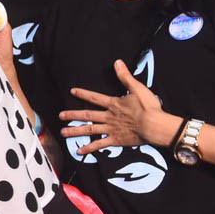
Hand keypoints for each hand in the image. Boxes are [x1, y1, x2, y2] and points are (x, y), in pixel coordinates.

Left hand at [60, 59, 182, 155]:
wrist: (154, 126)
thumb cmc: (148, 107)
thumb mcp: (137, 88)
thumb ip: (125, 76)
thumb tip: (117, 62)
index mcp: (113, 104)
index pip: (94, 97)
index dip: (83, 94)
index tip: (72, 92)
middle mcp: (109, 117)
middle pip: (87, 115)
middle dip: (72, 114)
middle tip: (60, 115)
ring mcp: (111, 129)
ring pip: (89, 130)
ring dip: (75, 131)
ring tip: (63, 132)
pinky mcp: (116, 140)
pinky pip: (99, 145)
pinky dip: (89, 148)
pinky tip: (79, 151)